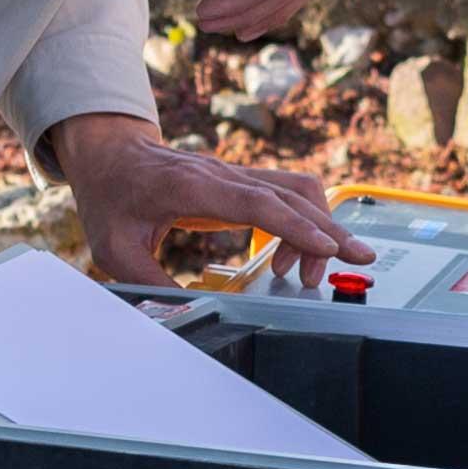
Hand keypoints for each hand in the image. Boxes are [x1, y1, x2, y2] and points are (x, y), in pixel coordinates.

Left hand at [43, 109, 356, 286]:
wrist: (110, 153)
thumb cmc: (111, 196)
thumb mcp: (114, 247)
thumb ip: (147, 282)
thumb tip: (176, 316)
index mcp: (191, 187)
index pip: (258, 202)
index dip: (295, 226)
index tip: (327, 248)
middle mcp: (221, 175)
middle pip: (291, 193)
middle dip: (329, 229)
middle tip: (357, 263)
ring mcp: (233, 174)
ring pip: (296, 188)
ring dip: (320, 224)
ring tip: (313, 271)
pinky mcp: (238, 180)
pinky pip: (284, 193)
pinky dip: (303, 219)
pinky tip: (295, 253)